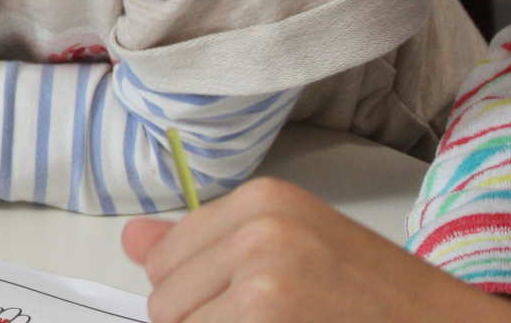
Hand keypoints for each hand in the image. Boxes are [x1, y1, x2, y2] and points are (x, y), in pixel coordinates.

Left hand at [121, 178, 510, 321]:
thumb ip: (203, 244)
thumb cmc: (377, 296)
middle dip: (204, 322)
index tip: (244, 302)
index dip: (195, 294)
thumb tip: (132, 241)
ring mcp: (262, 278)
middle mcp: (257, 229)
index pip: (165, 258)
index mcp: (261, 200)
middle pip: (166, 300)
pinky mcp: (265, 319)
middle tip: (276, 320)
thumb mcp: (291, 245)